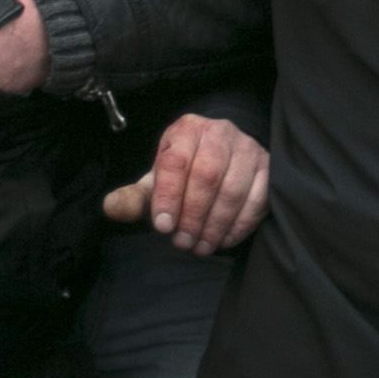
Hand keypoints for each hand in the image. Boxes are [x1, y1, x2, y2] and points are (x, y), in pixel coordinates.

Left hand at [103, 114, 267, 255]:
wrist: (223, 154)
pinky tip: (223, 240)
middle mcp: (220, 132)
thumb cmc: (185, 171)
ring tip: (200, 246)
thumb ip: (135, 197)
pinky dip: (240, 225)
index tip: (162, 226)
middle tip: (182, 242)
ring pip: (233, 190)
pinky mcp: (268, 167)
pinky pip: (258, 199)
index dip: (168, 196)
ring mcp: (248, 148)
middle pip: (207, 176)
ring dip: (215, 224)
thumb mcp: (157, 179)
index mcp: (186, 130)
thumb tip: (110, 208)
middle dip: (193, 215)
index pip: (176, 161)